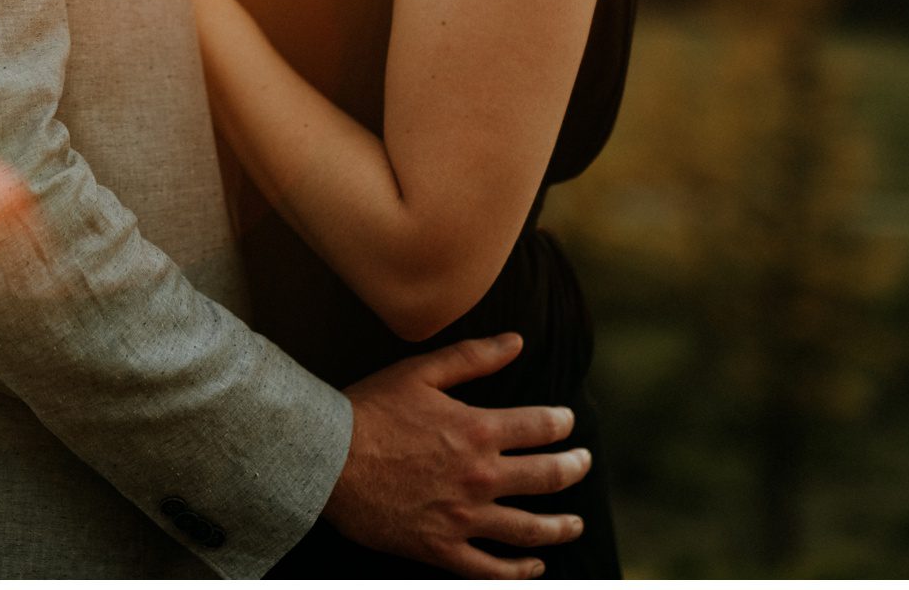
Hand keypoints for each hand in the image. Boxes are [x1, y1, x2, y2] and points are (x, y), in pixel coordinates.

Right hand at [322, 333, 590, 577]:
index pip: (541, 427)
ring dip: (560, 526)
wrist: (326, 459)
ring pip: (530, 530)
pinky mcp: (441, 548)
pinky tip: (534, 567)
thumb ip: (473, 357)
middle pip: (547, 478)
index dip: (560, 424)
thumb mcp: (420, 372)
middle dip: (573, 469)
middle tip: (582, 464)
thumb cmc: (369, 410)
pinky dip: (518, 571)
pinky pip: (490, 569)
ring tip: (574, 523)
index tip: (566, 422)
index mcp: (478, 431)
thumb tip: (516, 341)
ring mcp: (464, 517)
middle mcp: (481, 477)